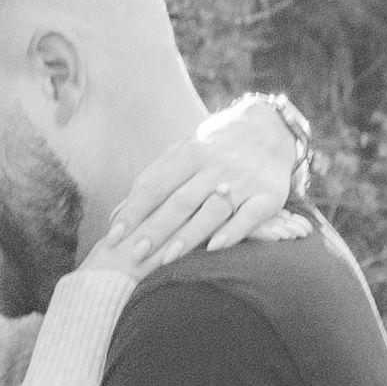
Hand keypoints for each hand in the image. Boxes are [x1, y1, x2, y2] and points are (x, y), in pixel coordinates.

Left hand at [97, 87, 315, 274]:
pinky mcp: (270, 194)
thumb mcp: (184, 151)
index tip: (114, 236)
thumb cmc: (216, 146)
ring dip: (189, 235)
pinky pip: (251, 216)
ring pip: (212, 210)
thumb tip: (117, 216)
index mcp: (191, 152)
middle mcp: (216, 165)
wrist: (272, 127)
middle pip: (181, 201)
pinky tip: (215, 247)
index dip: (134, 211)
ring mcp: (244, 180)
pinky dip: (233, 231)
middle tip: (134, 255)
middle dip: (156, 230)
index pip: (156, 185)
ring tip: (166, 258)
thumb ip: (153, 180)